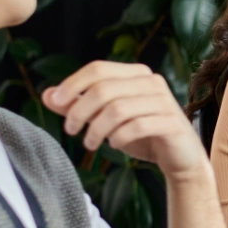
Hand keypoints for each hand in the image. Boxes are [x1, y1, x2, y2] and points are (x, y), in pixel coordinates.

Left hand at [43, 61, 205, 181]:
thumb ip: (79, 106)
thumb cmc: (143, 135)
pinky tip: (115, 144)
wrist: (180, 158)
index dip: (73, 84)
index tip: (55, 102)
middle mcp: (152, 83)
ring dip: (97, 129)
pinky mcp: (171, 123)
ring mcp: (164, 102)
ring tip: (90, 143)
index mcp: (137, 74)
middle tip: (70, 130)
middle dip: (80, 111)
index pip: (98, 69)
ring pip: (117, 109)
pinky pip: (135, 127)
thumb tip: (47, 95)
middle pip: (104, 89)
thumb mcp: (106, 119)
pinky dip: (119, 137)